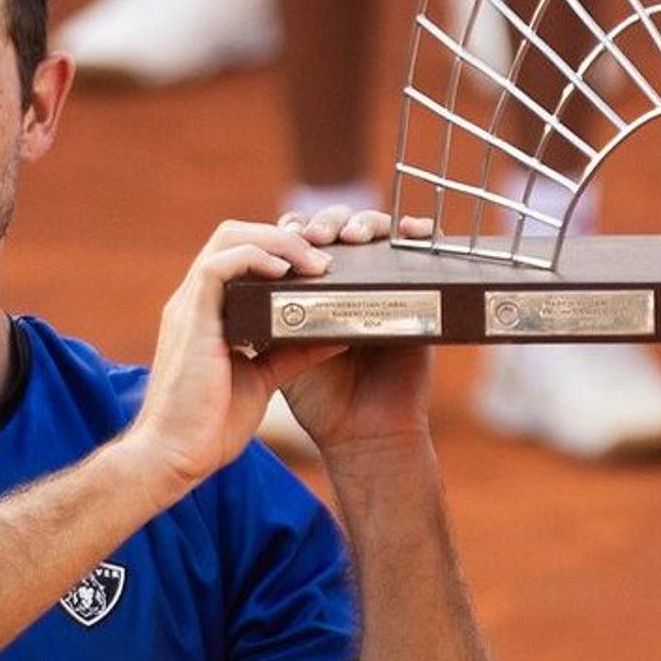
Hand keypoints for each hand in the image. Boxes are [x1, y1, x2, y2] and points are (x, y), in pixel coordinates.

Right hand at [134, 217, 359, 493]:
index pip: (240, 256)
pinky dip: (256, 259)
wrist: (173, 458)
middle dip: (284, 235)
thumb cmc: (209, 427)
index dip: (278, 249)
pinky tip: (286, 271)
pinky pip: (220, 267)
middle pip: (235, 236)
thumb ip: (291, 354)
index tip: (319, 263)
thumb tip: (334, 337)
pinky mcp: (191, 320)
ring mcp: (190, 307)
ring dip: (278, 241)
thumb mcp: (263, 380)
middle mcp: (195, 302)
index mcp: (208, 313)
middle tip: (325, 256)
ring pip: (229, 239)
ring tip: (316, 261)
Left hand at [266, 206, 435, 460]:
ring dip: (366, 223)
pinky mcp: (420, 299)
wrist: (362, 437)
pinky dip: (418, 235)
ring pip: (378, 234)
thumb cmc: (319, 401)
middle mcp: (349, 285)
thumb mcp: (280, 352)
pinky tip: (413, 231)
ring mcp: (385, 289)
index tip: (288, 237)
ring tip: (355, 236)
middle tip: (317, 237)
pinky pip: (421, 257)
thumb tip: (239, 273)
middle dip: (328, 223)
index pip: (304, 241)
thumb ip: (262, 317)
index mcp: (314, 293)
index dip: (296, 230)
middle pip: (340, 229)